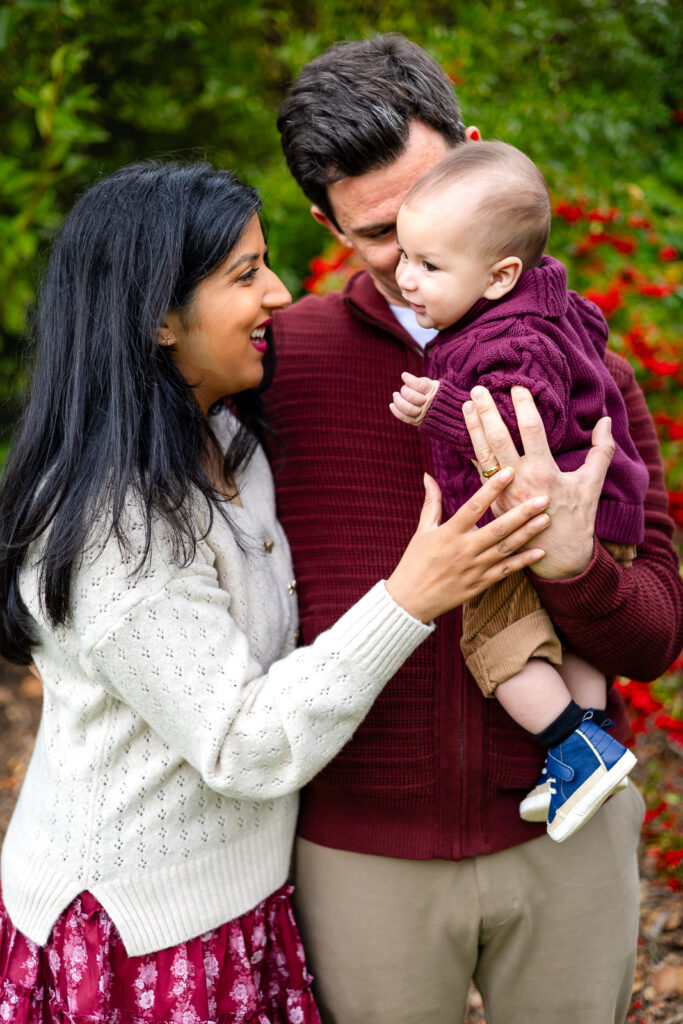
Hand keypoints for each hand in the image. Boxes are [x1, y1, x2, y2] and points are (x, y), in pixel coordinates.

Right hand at [385, 469, 549, 622]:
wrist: (410, 600)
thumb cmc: (414, 562)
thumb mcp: (422, 531)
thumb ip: (431, 503)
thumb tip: (428, 475)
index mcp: (449, 533)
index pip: (474, 506)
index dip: (492, 488)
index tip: (510, 472)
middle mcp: (464, 549)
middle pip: (498, 528)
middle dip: (522, 512)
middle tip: (544, 498)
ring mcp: (474, 568)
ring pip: (506, 548)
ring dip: (528, 533)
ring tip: (547, 519)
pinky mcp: (480, 584)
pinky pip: (506, 571)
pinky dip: (524, 562)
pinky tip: (541, 552)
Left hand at [390, 372, 439, 425]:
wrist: (446, 411)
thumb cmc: (434, 394)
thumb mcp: (432, 385)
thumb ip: (421, 382)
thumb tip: (404, 377)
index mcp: (433, 391)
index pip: (419, 385)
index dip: (409, 380)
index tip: (404, 375)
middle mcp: (429, 403)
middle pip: (412, 396)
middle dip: (404, 391)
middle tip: (403, 388)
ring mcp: (423, 413)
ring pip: (408, 408)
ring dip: (398, 401)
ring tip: (395, 395)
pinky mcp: (418, 421)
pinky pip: (405, 418)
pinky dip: (396, 411)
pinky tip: (392, 405)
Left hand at [463, 385, 614, 578]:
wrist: (558, 557)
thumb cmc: (577, 518)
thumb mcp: (592, 484)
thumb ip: (601, 451)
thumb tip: (606, 420)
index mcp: (544, 473)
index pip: (530, 430)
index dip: (523, 405)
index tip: (517, 386)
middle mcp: (519, 481)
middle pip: (498, 439)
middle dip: (487, 412)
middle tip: (477, 389)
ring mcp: (502, 493)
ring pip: (483, 455)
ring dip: (473, 429)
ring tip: (465, 406)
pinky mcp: (493, 502)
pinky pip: (479, 472)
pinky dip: (472, 452)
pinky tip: (466, 435)